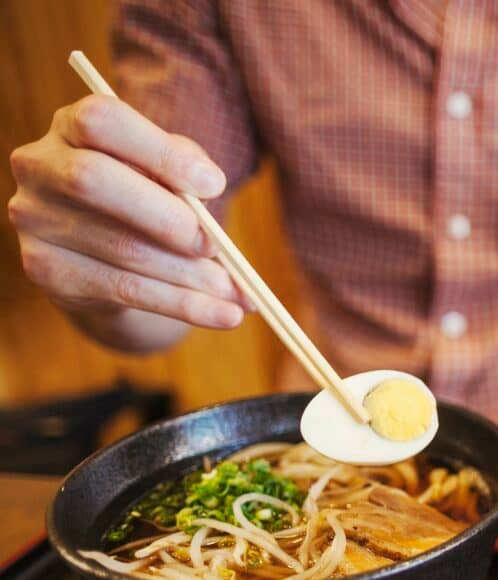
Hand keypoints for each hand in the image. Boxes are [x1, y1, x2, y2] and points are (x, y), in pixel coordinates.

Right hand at [8, 94, 243, 332]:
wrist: (102, 252)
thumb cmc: (145, 195)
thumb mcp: (166, 170)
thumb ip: (185, 166)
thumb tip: (208, 187)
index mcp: (71, 126)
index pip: (102, 121)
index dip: (160, 152)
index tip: (215, 185)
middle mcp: (39, 166)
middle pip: (94, 180)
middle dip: (167, 217)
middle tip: (215, 245)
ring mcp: (35, 220)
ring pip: (121, 248)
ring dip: (191, 276)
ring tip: (238, 294)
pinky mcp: (46, 270)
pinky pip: (124, 290)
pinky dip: (184, 305)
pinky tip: (224, 315)